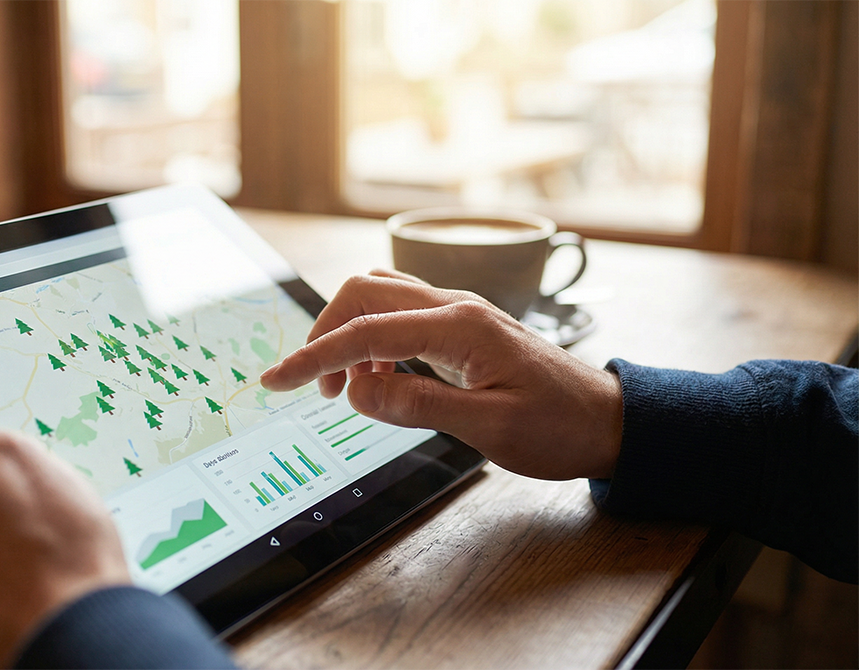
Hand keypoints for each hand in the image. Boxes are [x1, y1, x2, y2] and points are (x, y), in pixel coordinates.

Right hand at [261, 270, 622, 480]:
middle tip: (316, 389)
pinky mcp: (461, 326)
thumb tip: (357, 393)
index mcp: (459, 326)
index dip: (314, 357)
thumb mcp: (489, 427)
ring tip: (346, 389)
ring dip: (348, 334)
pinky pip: (401, 316)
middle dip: (325, 334)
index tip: (275, 382)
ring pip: (380, 297)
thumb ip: (418, 405)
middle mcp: (455, 306)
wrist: (609, 420)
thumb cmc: (558, 426)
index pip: (365, 332)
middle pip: (363, 292)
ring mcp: (458, 311)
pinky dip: (374, 341)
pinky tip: (381, 382)